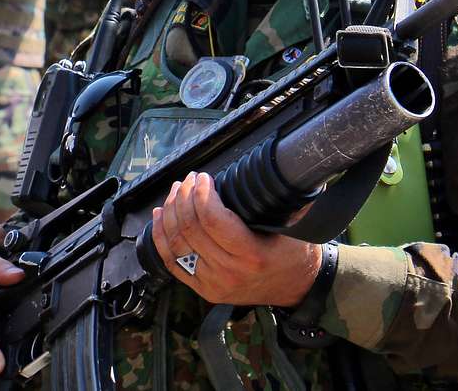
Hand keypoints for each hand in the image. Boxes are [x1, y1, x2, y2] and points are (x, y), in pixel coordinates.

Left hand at [151, 171, 321, 307]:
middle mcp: (229, 272)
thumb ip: (270, 201)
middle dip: (185, 197)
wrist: (297, 289)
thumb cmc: (294, 253)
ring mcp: (212, 283)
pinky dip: (160, 236)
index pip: (213, 219)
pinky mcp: (203, 289)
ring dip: (171, 212)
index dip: (202, 194)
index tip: (204, 178)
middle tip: (189, 179)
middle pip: (191, 228)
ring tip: (177, 191)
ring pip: (177, 243)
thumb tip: (254, 169)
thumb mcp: (292, 225)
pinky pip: (171, 262)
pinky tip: (160, 215)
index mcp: (251, 255)